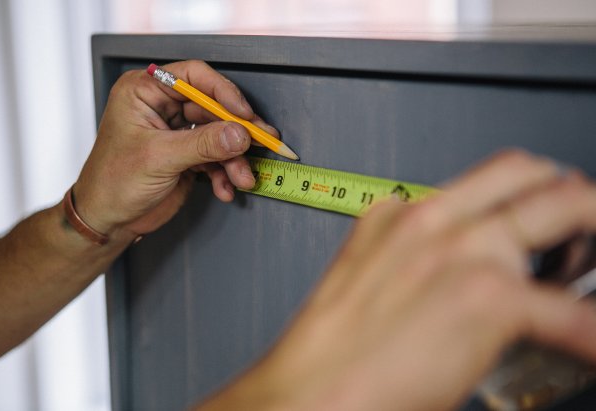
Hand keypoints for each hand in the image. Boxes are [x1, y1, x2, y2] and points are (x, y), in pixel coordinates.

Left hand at [73, 60, 277, 238]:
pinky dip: (225, 174)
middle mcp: (163, 107)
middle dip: (237, 131)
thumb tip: (239, 134)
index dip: (223, 92)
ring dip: (235, 158)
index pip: (194, 77)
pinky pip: (217, 158)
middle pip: (213, 107)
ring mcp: (178, 132)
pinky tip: (226, 188)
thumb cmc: (112, 182)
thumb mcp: (158, 158)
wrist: (108, 220)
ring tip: (243, 177)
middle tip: (262, 141)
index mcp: (145, 92)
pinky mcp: (188, 155)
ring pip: (220, 135)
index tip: (244, 114)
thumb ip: (202, 144)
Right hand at [198, 150, 595, 410]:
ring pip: (565, 206)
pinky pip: (572, 310)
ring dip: (587, 243)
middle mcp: (432, 220)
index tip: (538, 214)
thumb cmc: (333, 350)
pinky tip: (590, 340)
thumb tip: (455, 266)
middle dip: (569, 196)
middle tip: (579, 231)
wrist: (310, 392)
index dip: (524, 192)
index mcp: (399, 216)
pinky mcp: (486, 297)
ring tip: (581, 279)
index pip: (484, 176)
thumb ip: (412, 258)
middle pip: (528, 172)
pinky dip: (590, 328)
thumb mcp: (368, 280)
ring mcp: (461, 250)